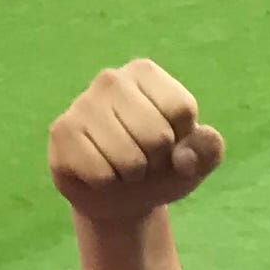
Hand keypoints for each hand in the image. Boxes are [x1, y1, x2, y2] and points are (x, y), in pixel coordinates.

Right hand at [47, 59, 224, 229]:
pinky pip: (100, 172)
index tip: (169, 143)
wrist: (119, 195)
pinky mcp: (61, 131)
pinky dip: (106, 182)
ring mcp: (82, 102)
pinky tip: (99, 171)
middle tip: (143, 159)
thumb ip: (208, 149)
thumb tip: (183, 158)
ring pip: (128, 157)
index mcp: (146, 73)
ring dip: (131, 174)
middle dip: (156, 160)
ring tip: (122, 166)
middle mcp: (112, 79)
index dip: (182, 140)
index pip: (182, 109)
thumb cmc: (161, 168)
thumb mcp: (196, 160)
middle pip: (157, 135)